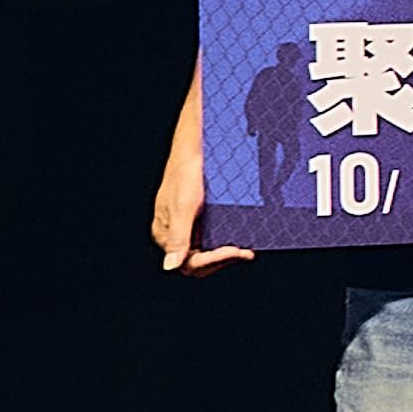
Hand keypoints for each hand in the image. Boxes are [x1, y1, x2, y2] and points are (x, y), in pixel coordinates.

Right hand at [151, 72, 250, 272]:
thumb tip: (170, 266)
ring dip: (226, 253)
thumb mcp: (184, 204)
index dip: (215, 261)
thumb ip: (178, 236)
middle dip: (223, 260)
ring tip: (246, 248)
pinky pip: (210, 236)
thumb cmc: (187, 171)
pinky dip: (225, 240)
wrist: (193, 145)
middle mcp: (173, 233)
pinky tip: (240, 235)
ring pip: (205, 251)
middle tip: (247, 251)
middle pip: (198, 262)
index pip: (190, 264)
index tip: (238, 251)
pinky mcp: (196, 215)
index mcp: (165, 233)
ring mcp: (185, 224)